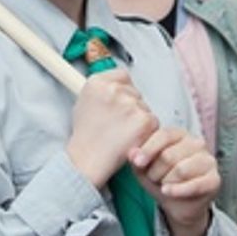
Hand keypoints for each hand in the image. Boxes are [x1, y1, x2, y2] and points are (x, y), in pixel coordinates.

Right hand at [66, 68, 157, 187]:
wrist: (87, 159)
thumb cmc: (85, 136)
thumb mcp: (82, 104)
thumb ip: (100, 91)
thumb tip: (115, 86)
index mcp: (97, 83)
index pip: (122, 76)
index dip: (123, 89)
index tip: (120, 102)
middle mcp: (113, 89)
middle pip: (135, 92)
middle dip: (132, 107)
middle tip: (119, 124)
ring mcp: (129, 104)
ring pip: (145, 108)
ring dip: (139, 120)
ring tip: (122, 134)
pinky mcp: (143, 120)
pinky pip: (153, 121)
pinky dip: (147, 132)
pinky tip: (131, 139)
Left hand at [129, 126, 219, 235]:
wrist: (179, 203)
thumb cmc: (162, 179)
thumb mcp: (144, 168)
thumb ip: (137, 159)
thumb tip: (132, 153)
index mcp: (179, 134)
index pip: (163, 135)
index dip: (148, 149)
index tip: (138, 162)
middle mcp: (196, 143)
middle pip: (169, 155)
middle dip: (156, 171)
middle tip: (153, 178)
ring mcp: (208, 160)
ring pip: (181, 170)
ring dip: (166, 181)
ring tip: (163, 184)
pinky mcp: (214, 179)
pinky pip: (194, 185)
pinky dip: (177, 190)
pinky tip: (168, 191)